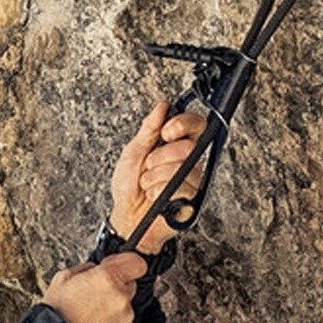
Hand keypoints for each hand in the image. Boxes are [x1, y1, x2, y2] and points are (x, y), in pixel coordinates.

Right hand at [40, 251, 152, 322]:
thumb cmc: (56, 316)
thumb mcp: (61, 280)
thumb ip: (84, 269)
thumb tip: (93, 269)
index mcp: (107, 278)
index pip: (136, 263)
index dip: (125, 264)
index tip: (116, 267)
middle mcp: (121, 296)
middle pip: (129, 284)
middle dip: (115, 287)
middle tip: (94, 295)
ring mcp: (125, 316)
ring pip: (124, 305)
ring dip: (112, 307)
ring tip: (89, 316)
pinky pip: (122, 322)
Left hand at [111, 101, 214, 253]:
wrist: (125, 215)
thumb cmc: (129, 186)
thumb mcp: (133, 151)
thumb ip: (149, 128)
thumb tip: (162, 106)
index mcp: (177, 144)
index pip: (196, 124)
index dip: (184, 124)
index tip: (166, 132)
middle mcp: (189, 159)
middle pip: (188, 146)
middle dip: (159, 157)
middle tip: (148, 166)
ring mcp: (192, 179)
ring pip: (182, 168)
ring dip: (155, 176)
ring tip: (148, 184)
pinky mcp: (191, 198)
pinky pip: (181, 187)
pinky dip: (158, 191)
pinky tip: (154, 195)